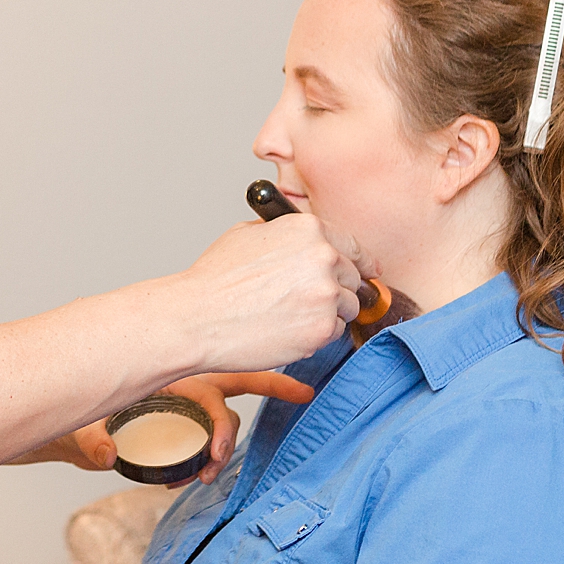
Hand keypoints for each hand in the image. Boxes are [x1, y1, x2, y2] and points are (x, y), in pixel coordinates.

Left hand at [17, 371, 315, 483]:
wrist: (64, 431)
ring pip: (222, 420)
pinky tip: (187, 479)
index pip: (211, 394)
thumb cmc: (72, 420)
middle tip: (303, 393)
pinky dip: (205, 459)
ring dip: (222, 448)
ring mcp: (181, 406)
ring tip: (204, 477)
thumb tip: (101, 456)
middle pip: (234, 381)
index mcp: (165, 380)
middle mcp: (178, 387)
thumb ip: (91, 442)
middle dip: (272, 384)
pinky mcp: (177, 426)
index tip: (221, 452)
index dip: (223, 423)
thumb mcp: (78, 431)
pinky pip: (205, 439)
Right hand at [167, 215, 379, 372]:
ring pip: (348, 307)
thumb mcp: (248, 234)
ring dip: (328, 312)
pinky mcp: (322, 329)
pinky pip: (334, 332)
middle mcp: (324, 257)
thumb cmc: (214, 279)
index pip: (353, 245)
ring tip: (290, 315)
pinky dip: (316, 334)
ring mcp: (326, 295)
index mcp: (308, 229)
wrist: (197, 317)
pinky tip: (286, 329)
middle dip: (336, 288)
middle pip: (353, 277)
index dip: (359, 261)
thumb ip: (285, 234)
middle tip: (309, 300)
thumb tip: (301, 242)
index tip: (365, 270)